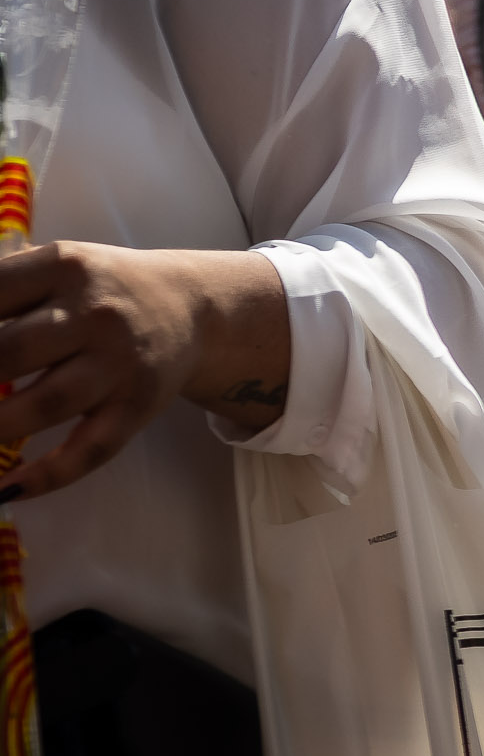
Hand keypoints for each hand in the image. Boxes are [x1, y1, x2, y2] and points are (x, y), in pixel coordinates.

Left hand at [0, 242, 293, 497]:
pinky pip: (92, 448)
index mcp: (63, 267)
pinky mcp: (139, 407)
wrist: (194, 306)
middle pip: (8, 353)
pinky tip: (8, 489)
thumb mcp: (51, 268)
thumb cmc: (98, 289)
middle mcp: (95, 313)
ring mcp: (119, 363)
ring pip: (45, 404)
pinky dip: (49, 475)